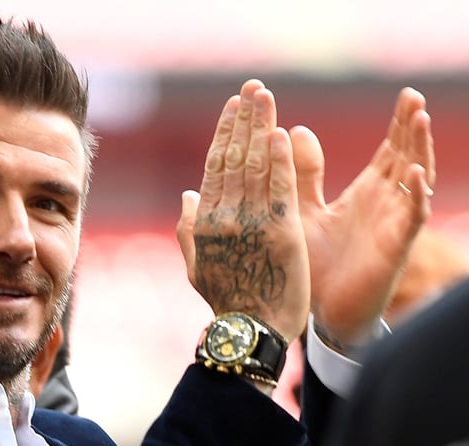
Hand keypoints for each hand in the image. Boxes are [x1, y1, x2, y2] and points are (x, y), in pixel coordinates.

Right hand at [176, 79, 309, 343]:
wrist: (250, 332)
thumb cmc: (227, 302)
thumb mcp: (197, 267)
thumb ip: (189, 229)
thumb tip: (187, 194)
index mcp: (206, 223)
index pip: (215, 168)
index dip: (226, 134)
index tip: (234, 108)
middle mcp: (225, 219)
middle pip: (234, 159)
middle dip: (243, 120)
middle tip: (253, 89)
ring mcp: (252, 225)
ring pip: (254, 167)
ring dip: (260, 127)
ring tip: (265, 98)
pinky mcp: (281, 234)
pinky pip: (279, 189)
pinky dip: (279, 160)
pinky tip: (280, 134)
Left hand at [292, 86, 434, 345]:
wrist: (321, 313)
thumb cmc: (316, 264)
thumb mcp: (302, 210)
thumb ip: (303, 173)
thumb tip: (295, 128)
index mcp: (367, 192)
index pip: (392, 149)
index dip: (401, 123)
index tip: (407, 93)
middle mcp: (386, 203)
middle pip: (409, 156)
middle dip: (413, 127)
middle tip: (414, 97)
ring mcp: (394, 224)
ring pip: (417, 181)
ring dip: (421, 151)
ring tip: (421, 120)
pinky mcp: (395, 248)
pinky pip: (412, 219)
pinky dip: (416, 197)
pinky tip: (416, 175)